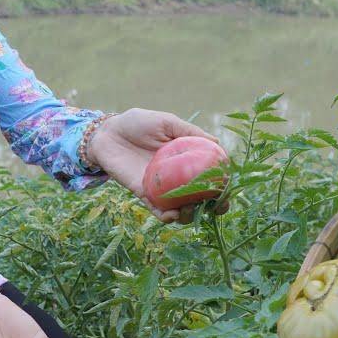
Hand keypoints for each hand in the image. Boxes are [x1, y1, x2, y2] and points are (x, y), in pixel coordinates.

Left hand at [87, 108, 224, 222]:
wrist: (107, 132)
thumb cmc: (137, 123)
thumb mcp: (166, 122)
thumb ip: (189, 132)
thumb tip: (217, 143)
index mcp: (186, 159)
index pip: (209, 175)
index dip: (222, 185)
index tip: (229, 192)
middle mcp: (176, 176)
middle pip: (199, 196)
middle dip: (211, 207)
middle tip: (216, 208)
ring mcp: (160, 187)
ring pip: (180, 207)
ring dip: (189, 214)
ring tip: (190, 210)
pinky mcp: (143, 194)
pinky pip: (157, 209)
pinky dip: (166, 216)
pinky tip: (172, 215)